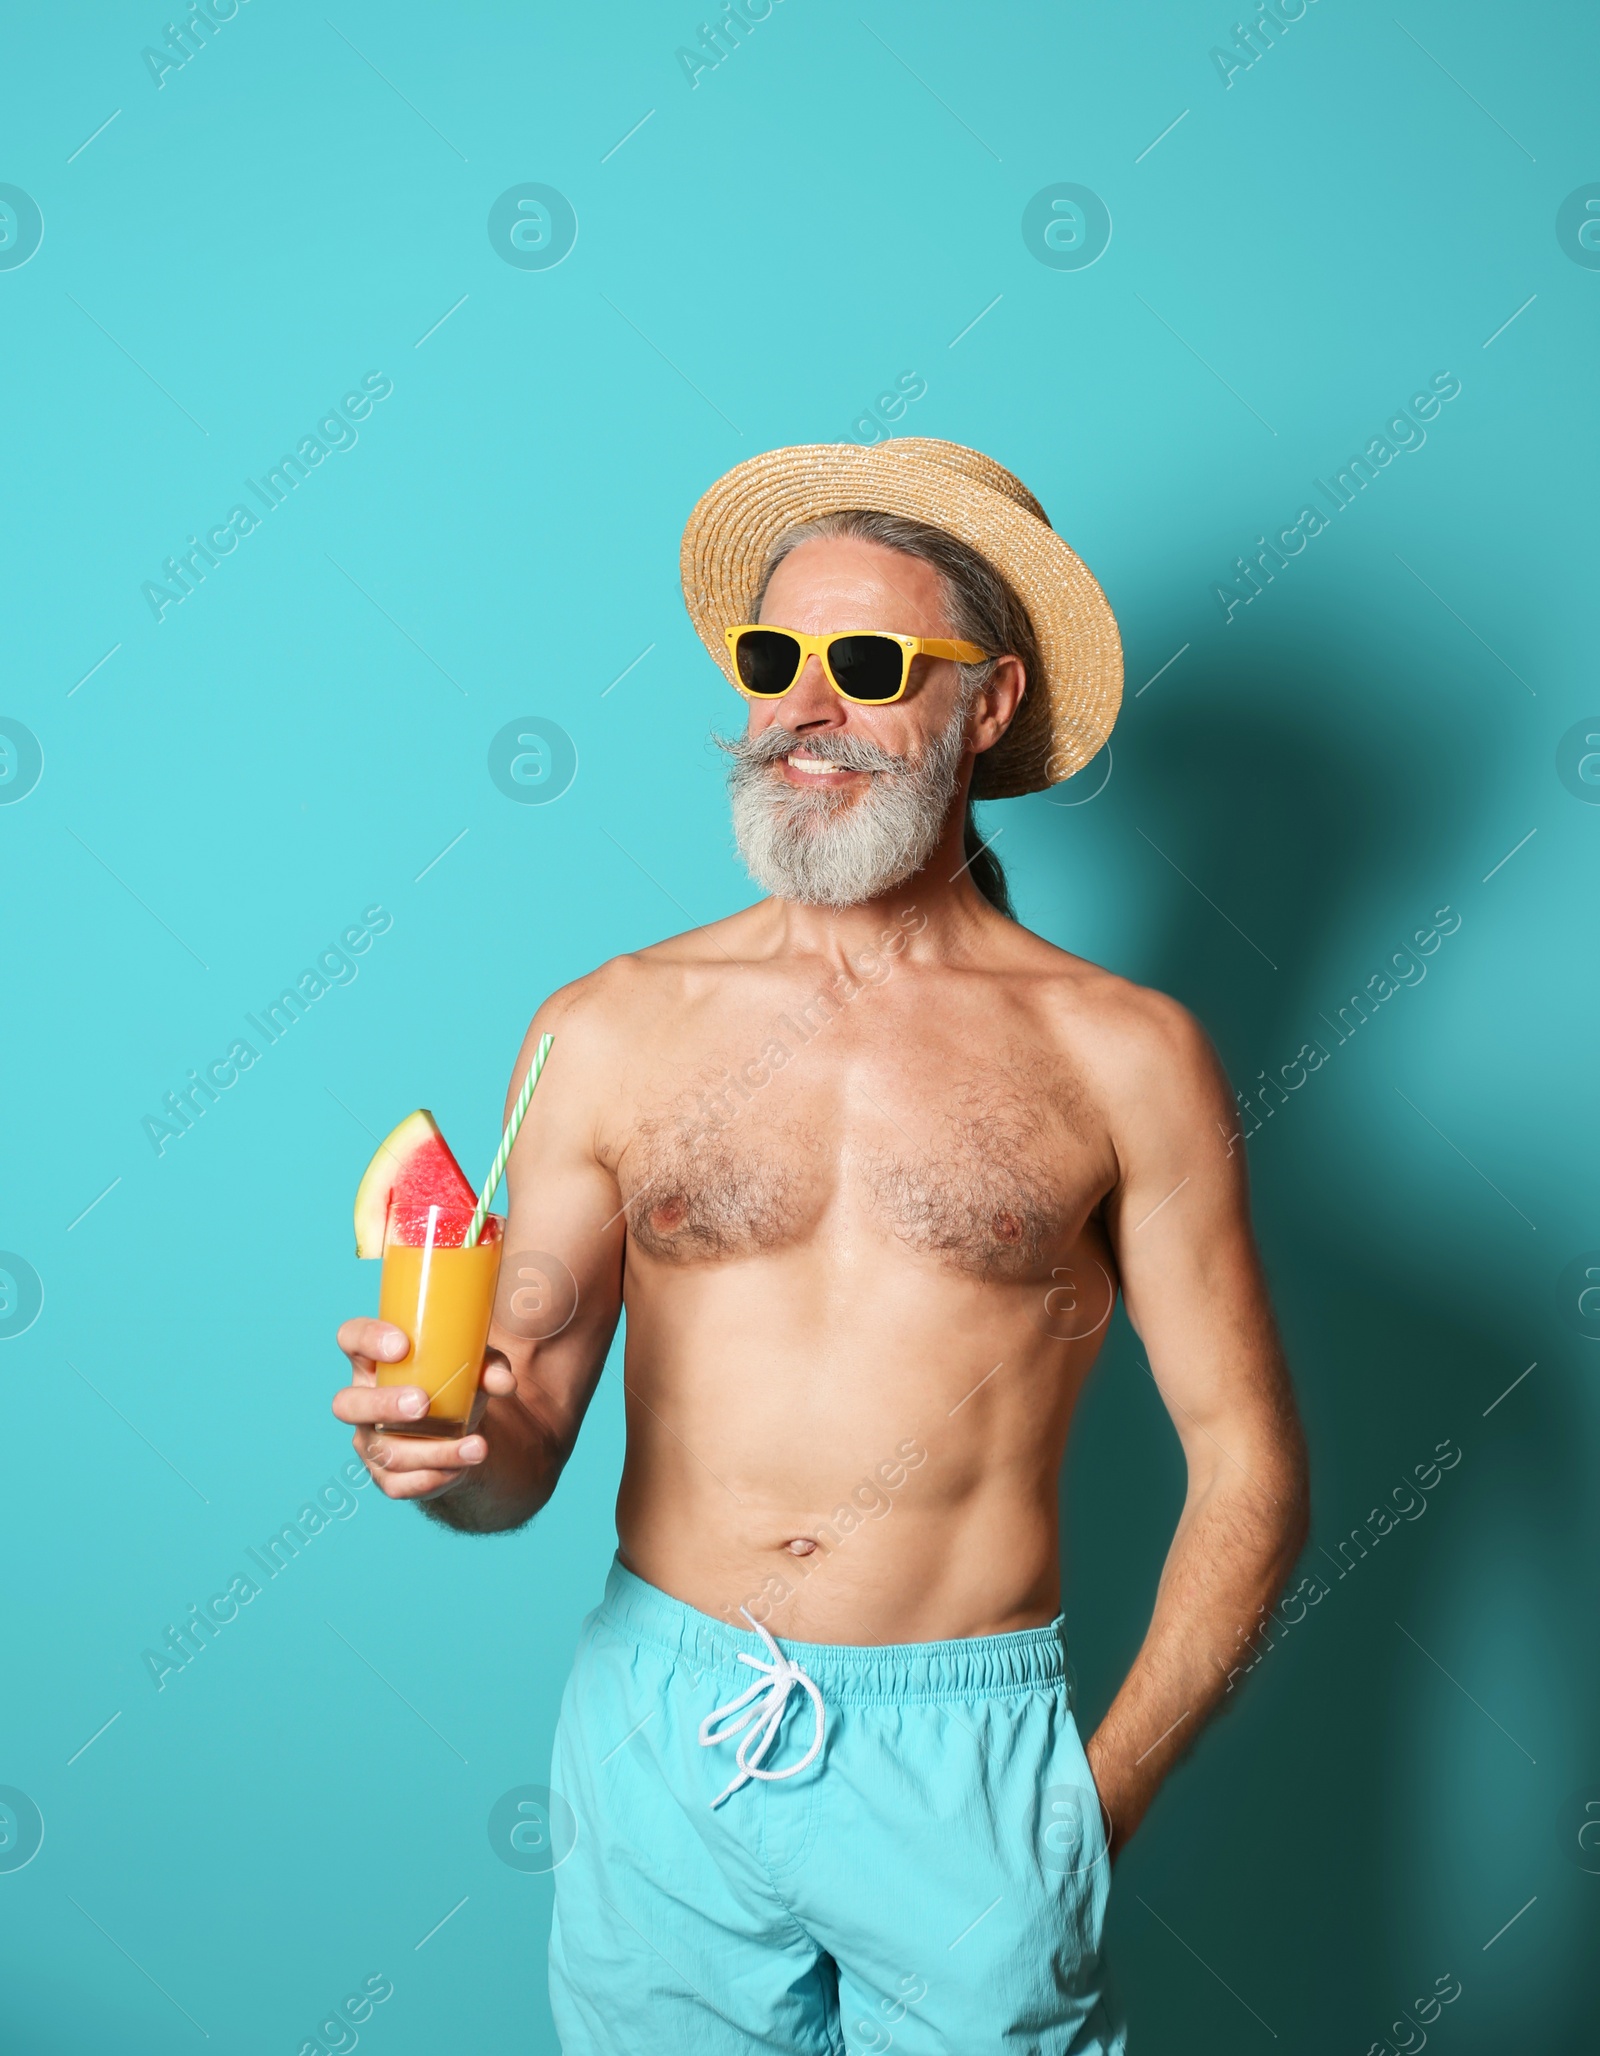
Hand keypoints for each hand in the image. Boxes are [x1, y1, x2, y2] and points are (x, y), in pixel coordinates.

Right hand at [333, 1318, 516, 1501]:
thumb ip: (489, 1367)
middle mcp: (362, 1399)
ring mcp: (369, 1441)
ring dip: (432, 1452)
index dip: (367, 1339)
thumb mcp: (474, 1367)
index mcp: (375, 1360)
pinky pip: (398, 1484)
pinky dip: (433, 1478)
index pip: (351, 1338)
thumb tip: (505, 1381)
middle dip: (383, 1405)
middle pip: (347, 1404)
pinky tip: (459, 1470)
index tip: (402, 1345)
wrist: (457, 1431)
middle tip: (422, 1405)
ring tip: (476, 1447)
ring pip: (383, 1451)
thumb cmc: (453, 1383)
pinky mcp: (384, 1474)